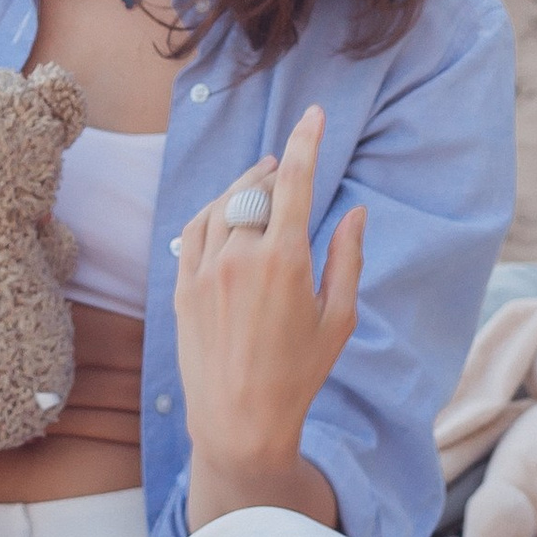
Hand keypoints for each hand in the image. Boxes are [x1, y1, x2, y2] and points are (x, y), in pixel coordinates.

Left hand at [174, 104, 360, 534]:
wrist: (238, 421)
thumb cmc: (299, 374)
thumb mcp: (338, 319)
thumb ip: (347, 258)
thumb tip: (354, 212)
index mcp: (285, 260)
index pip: (294, 181)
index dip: (305, 142)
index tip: (312, 115)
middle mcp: (240, 256)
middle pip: (256, 187)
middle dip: (274, 170)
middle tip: (286, 165)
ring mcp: (205, 269)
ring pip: (223, 203)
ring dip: (243, 186)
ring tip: (260, 184)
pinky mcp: (181, 285)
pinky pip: (195, 229)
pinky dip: (213, 211)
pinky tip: (227, 213)